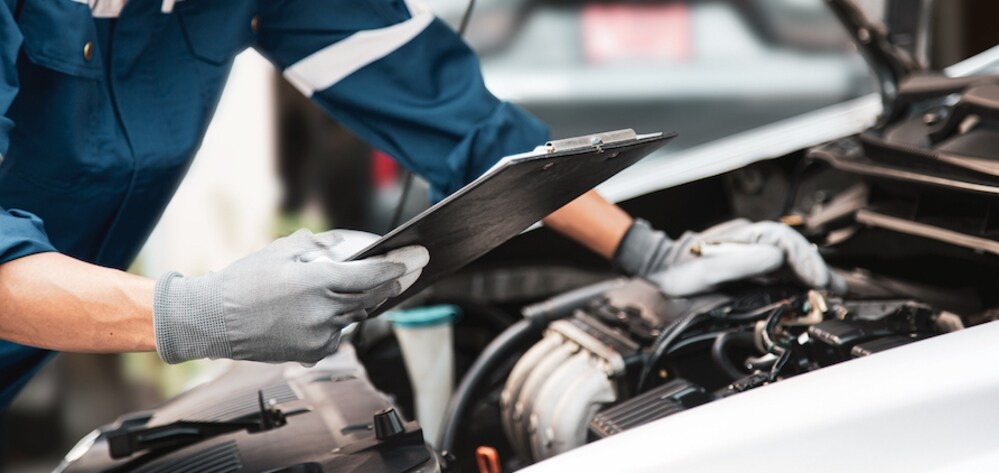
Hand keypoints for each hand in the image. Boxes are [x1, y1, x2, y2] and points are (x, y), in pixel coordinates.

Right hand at [153, 229, 428, 363]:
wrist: (212, 320)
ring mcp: (319, 336)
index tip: (419, 257)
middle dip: (392, 282)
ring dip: (361, 301)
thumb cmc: (244, 281)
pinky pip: (338, 335)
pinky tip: (321, 311)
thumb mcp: (283, 250)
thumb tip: (347, 247)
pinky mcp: (313, 353)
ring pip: (355, 316)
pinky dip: (337, 321)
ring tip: (360, 286)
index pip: (372, 273)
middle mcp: (323, 312)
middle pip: (372, 297)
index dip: (399, 264)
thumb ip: (321, 246)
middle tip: (410, 270)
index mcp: (317, 282)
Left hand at [613, 219, 845, 296]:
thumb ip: (744, 263)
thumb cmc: (681, 269)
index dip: (806, 261)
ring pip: (791, 261)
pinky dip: (797, 280)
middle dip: (817, 269)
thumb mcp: (710, 269)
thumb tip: (778, 257)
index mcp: (747, 237)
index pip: (787, 243)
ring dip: (812, 275)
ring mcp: (753, 254)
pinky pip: (780, 271)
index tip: (819, 279)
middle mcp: (753, 242)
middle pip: (795, 251)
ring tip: (833, 290)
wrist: (662, 270)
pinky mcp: (751, 268)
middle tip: (837, 289)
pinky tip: (809, 290)